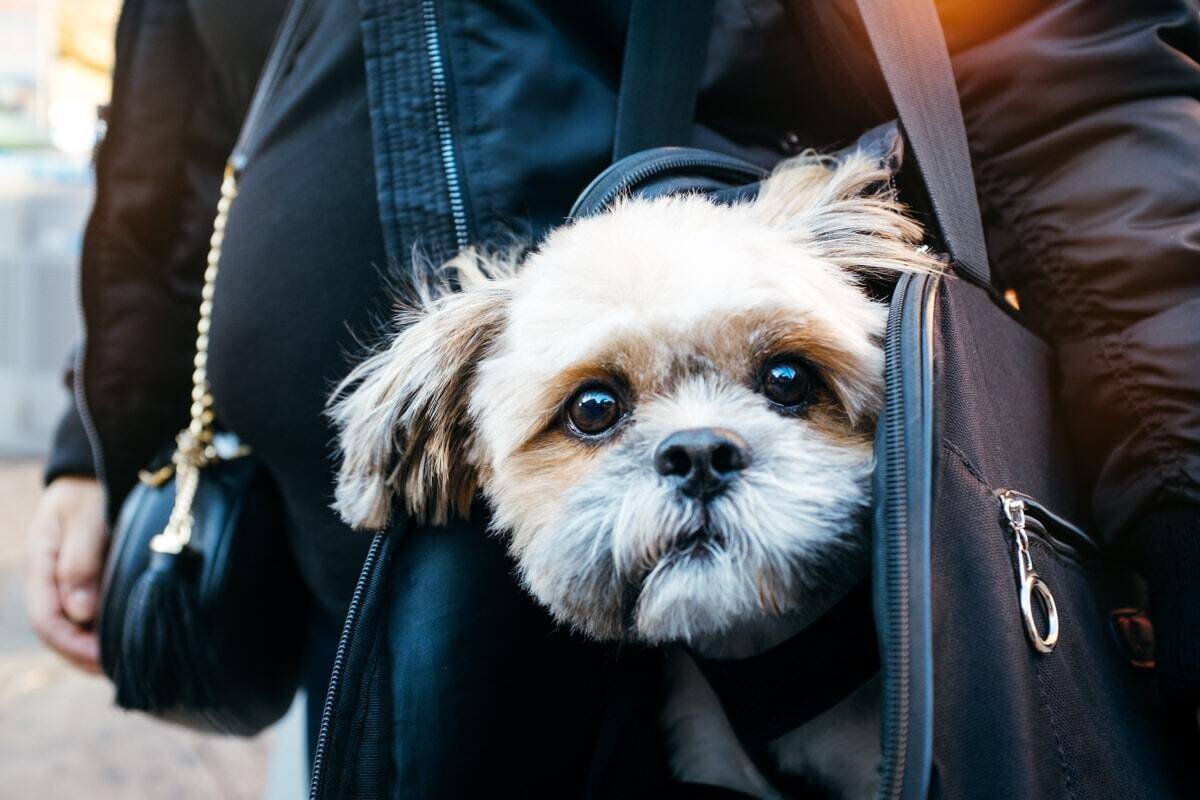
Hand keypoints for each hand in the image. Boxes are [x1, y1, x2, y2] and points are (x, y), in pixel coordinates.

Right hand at [24, 476, 106, 672]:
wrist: (98, 465)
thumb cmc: (91, 487)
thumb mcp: (85, 518)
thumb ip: (80, 563)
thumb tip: (80, 614)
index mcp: (40, 565)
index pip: (46, 619)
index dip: (71, 644)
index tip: (101, 658)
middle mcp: (50, 577)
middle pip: (59, 629)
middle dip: (83, 654)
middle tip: (118, 670)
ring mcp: (67, 578)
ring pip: (75, 624)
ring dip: (94, 646)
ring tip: (123, 662)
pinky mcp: (88, 576)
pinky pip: (90, 611)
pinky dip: (103, 628)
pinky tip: (124, 637)